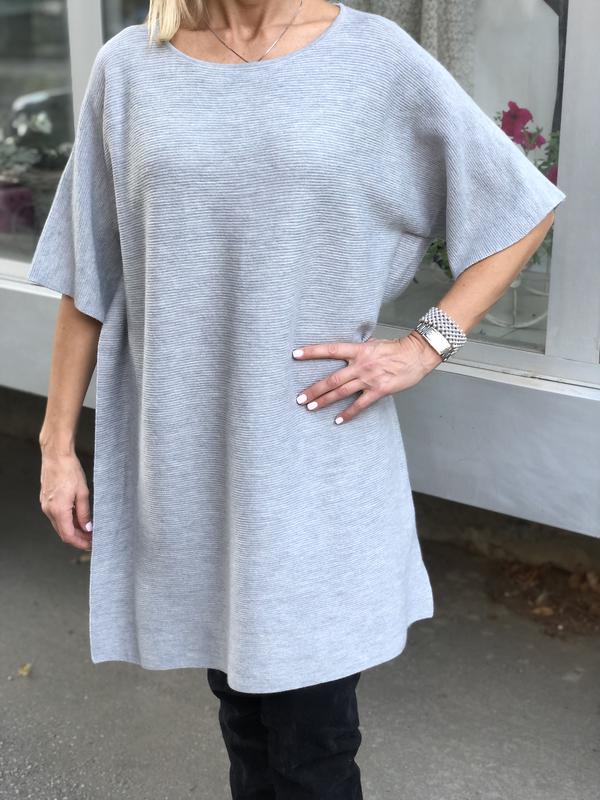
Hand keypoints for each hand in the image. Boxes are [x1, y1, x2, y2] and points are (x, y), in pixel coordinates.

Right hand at [38, 448, 93, 550]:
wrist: (56, 456)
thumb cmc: (70, 471)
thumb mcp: (82, 493)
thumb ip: (84, 513)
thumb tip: (87, 528)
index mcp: (58, 510)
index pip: (68, 535)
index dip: (80, 543)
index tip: (91, 545)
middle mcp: (49, 510)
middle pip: (63, 532)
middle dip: (78, 538)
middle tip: (92, 539)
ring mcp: (46, 505)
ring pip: (59, 525)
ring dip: (73, 529)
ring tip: (88, 529)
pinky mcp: (46, 500)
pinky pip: (56, 516)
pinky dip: (67, 521)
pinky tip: (78, 518)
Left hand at [292, 330, 442, 423]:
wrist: (416, 355)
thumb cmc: (396, 348)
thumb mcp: (374, 343)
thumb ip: (358, 349)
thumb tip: (345, 352)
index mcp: (358, 350)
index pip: (331, 350)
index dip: (312, 352)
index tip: (295, 354)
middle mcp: (361, 365)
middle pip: (332, 379)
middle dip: (314, 389)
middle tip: (299, 398)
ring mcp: (369, 379)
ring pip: (341, 392)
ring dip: (325, 401)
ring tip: (310, 407)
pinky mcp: (378, 390)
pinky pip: (360, 405)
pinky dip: (348, 414)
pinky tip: (337, 420)